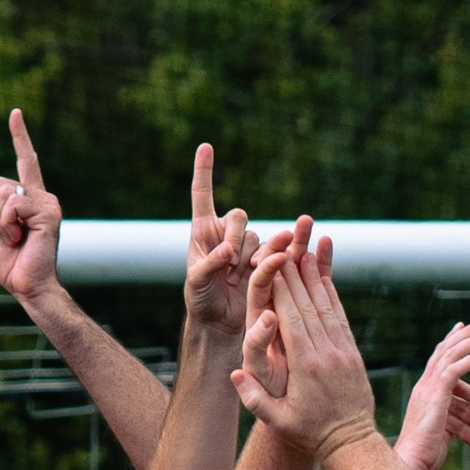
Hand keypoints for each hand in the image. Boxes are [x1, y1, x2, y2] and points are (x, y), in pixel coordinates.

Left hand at [0, 109, 61, 303]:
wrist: (28, 287)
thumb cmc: (10, 264)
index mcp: (29, 200)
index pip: (25, 162)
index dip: (20, 137)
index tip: (15, 114)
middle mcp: (42, 197)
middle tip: (9, 236)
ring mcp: (48, 204)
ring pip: (4, 192)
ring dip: (0, 220)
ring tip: (15, 240)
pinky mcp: (48, 213)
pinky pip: (12, 204)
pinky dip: (7, 223)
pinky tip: (18, 239)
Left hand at [185, 142, 257, 334]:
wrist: (221, 323)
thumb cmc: (200, 300)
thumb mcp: (195, 282)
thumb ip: (208, 263)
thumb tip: (227, 250)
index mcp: (203, 231)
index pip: (203, 194)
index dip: (205, 171)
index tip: (206, 146)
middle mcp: (226, 234)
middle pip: (239, 217)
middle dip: (236, 236)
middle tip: (230, 261)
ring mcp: (247, 248)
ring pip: (258, 237)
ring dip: (253, 254)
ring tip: (242, 275)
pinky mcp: (264, 263)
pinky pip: (274, 252)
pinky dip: (274, 257)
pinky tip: (268, 267)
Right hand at [231, 246, 376, 463]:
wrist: (352, 444)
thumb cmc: (309, 434)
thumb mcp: (277, 422)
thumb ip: (254, 398)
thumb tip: (233, 372)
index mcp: (305, 366)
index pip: (291, 319)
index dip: (281, 289)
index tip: (271, 264)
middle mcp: (326, 353)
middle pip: (308, 306)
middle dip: (294, 274)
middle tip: (284, 246)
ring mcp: (343, 352)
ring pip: (326, 307)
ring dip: (315, 277)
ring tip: (304, 251)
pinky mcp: (353, 354)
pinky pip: (340, 318)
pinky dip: (332, 296)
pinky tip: (326, 278)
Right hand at [397, 318, 469, 469]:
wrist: (410, 462)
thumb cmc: (423, 456)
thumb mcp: (436, 433)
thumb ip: (444, 421)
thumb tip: (452, 424)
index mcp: (424, 391)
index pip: (438, 359)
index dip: (451, 342)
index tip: (462, 328)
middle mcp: (425, 384)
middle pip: (446, 350)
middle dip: (466, 334)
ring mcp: (429, 388)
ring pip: (452, 354)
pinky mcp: (436, 394)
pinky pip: (456, 370)